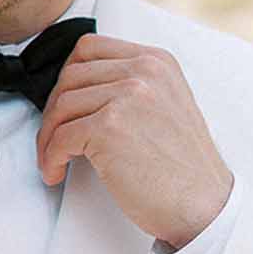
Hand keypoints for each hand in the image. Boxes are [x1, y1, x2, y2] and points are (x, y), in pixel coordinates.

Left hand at [37, 35, 233, 248]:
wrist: (204, 205)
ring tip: (53, 159)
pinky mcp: (110, 128)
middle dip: (54, 110)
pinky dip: (50, 157)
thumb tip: (82, 90)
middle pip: (70, 76)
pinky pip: (60, 137)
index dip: (67, 77)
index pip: (90, 48)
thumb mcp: (167, 105)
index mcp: (157, 61)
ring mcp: (127, 96)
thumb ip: (133, 87)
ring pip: (61, 106)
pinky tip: (56, 172)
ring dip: (48, 136)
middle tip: (53, 137)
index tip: (63, 104)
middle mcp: (144, 71)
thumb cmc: (182, 168)